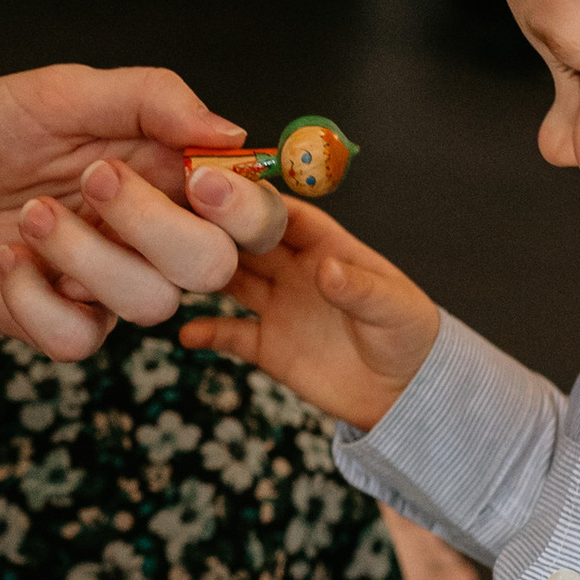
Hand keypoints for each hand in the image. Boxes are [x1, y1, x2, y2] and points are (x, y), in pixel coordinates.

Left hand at [0, 65, 250, 361]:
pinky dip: (35, 298)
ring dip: (82, 256)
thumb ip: (149, 100)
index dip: (247, 208)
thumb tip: (231, 133)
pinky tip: (6, 258)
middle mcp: (152, 235)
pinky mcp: (62, 323)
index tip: (200, 181)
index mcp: (170, 175)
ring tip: (29, 214)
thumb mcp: (61, 92)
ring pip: (147, 305)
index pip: (252, 211)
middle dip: (153, 226)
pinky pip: (78, 339)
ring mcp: (109, 285)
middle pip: (212, 267)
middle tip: (93, 178)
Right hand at [176, 170, 440, 425]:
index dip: (254, 199)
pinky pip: (230, 335)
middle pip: (247, 241)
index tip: (219, 185)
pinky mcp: (268, 346)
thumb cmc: (409, 337)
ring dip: (203, 271)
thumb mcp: (393, 308)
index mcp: (327, 248)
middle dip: (216, 226)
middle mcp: (295, 271)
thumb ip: (358, 287)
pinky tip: (185, 333)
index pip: (284, 214)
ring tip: (170, 264)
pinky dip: (206, 332)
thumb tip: (325, 268)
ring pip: (230, 280)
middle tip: (178, 213)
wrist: (406, 394)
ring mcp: (278, 306)